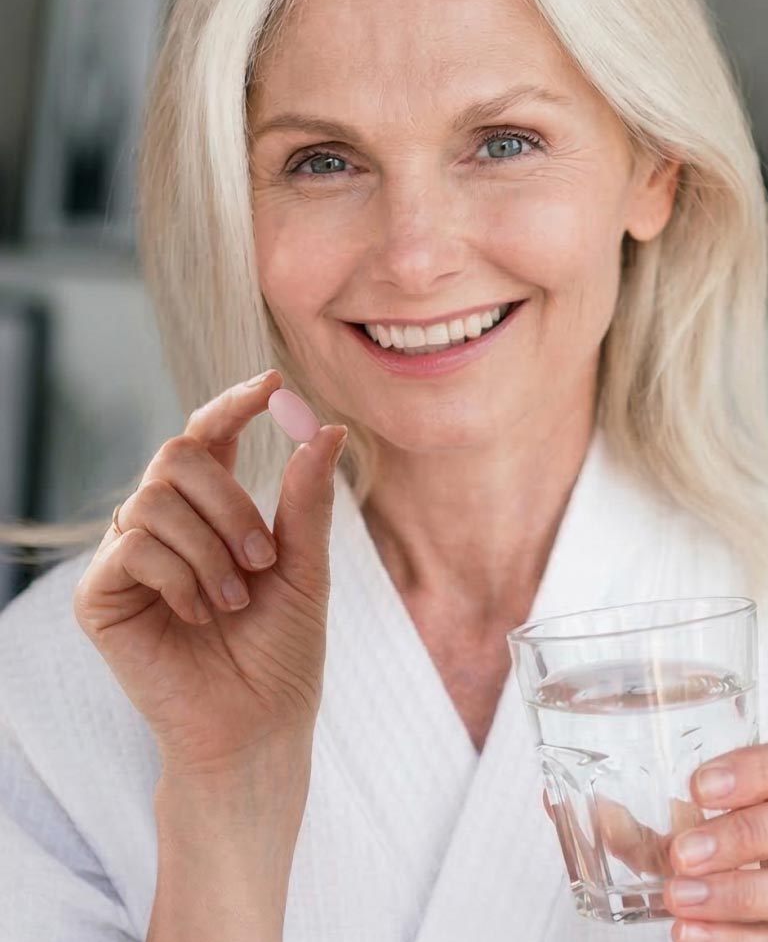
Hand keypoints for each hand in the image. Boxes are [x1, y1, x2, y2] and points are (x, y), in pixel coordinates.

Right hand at [73, 368, 347, 774]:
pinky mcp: (100, 597)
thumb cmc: (282, 652)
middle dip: (231, 503)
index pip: (208, 436)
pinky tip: (201, 615)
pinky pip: (132, 546)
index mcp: (212, 513)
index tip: (271, 384)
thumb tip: (326, 428)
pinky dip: (180, 576)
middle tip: (264, 561)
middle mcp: (163, 526)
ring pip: (154, 499)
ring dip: (211, 549)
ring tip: (235, 601)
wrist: (257, 725)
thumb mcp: (306, 568)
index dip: (231, 404)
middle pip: (177, 456)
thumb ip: (306, 501)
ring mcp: (126, 559)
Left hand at [663, 740, 767, 940]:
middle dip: (749, 831)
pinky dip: (738, 938)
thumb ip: (663, 836)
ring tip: (680, 899)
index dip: (761, 767)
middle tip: (686, 853)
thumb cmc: (752, 881)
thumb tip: (599, 814)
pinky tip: (694, 933)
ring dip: (741, 893)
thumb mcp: (709, 851)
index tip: (700, 786)